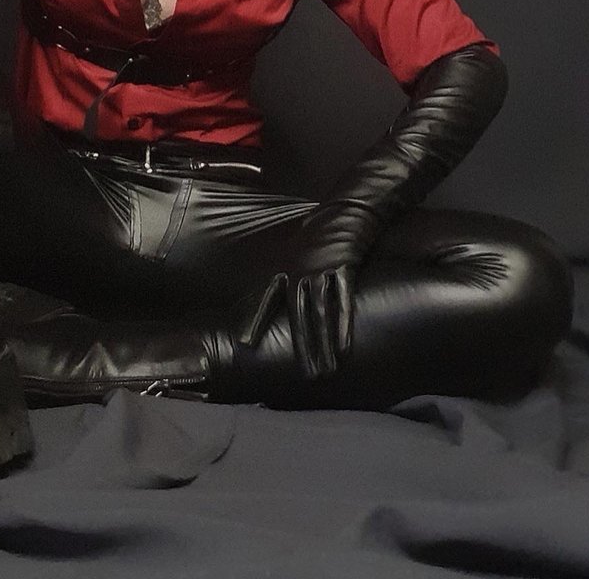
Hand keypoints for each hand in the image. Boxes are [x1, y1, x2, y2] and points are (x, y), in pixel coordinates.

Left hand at [237, 201, 379, 378]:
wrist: (344, 211)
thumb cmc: (318, 234)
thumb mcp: (293, 250)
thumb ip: (282, 271)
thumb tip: (274, 289)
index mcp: (284, 268)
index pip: (265, 298)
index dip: (254, 319)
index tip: (244, 342)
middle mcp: (299, 271)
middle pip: (298, 316)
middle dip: (302, 348)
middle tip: (305, 376)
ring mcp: (321, 270)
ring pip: (320, 314)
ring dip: (322, 345)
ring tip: (325, 371)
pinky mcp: (343, 267)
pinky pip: (343, 301)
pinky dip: (343, 325)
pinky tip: (344, 347)